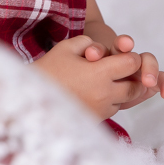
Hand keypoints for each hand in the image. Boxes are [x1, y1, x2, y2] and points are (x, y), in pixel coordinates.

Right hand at [35, 35, 161, 120]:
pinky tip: (94, 95)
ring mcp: (100, 110)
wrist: (28, 101)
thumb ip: (87, 42)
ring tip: (105, 83)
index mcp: (100, 73)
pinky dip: (108, 103)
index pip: (132, 64)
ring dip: (120, 92)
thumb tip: (101, 48)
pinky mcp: (94, 121)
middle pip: (135, 87)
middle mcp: (105, 94)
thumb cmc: (47, 71)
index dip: (130, 58)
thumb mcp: (65, 48)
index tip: (122, 56)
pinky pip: (110, 111)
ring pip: (123, 101)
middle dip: (132, 78)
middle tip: (122, 71)